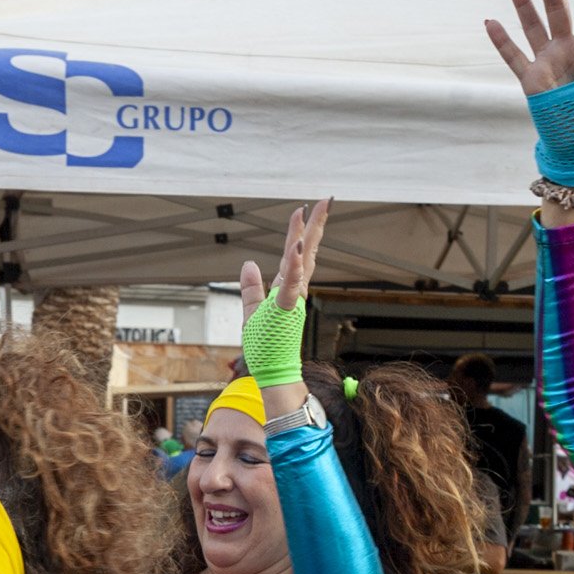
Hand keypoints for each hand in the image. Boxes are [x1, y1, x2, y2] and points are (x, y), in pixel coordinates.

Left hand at [239, 199, 328, 397]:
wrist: (273, 373)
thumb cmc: (265, 348)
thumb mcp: (251, 313)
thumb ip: (251, 288)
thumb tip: (249, 263)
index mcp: (285, 291)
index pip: (293, 256)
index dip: (297, 232)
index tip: (302, 208)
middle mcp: (294, 293)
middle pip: (306, 252)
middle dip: (315, 226)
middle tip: (325, 200)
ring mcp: (293, 301)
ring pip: (302, 263)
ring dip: (307, 237)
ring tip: (312, 211)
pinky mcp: (286, 312)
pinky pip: (290, 286)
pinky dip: (294, 267)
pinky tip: (296, 247)